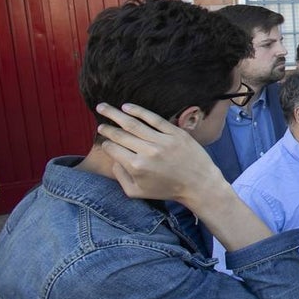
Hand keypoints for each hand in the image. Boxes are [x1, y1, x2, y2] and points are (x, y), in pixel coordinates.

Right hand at [95, 103, 223, 203]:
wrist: (199, 184)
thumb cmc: (167, 190)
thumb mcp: (137, 192)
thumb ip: (120, 177)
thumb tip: (113, 159)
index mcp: (136, 166)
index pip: (113, 149)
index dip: (105, 144)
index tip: (104, 140)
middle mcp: (148, 151)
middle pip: (120, 134)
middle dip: (106, 127)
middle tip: (98, 120)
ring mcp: (163, 141)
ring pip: (134, 123)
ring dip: (116, 114)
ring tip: (103, 107)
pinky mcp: (176, 133)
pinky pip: (155, 119)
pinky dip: (139, 111)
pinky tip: (127, 107)